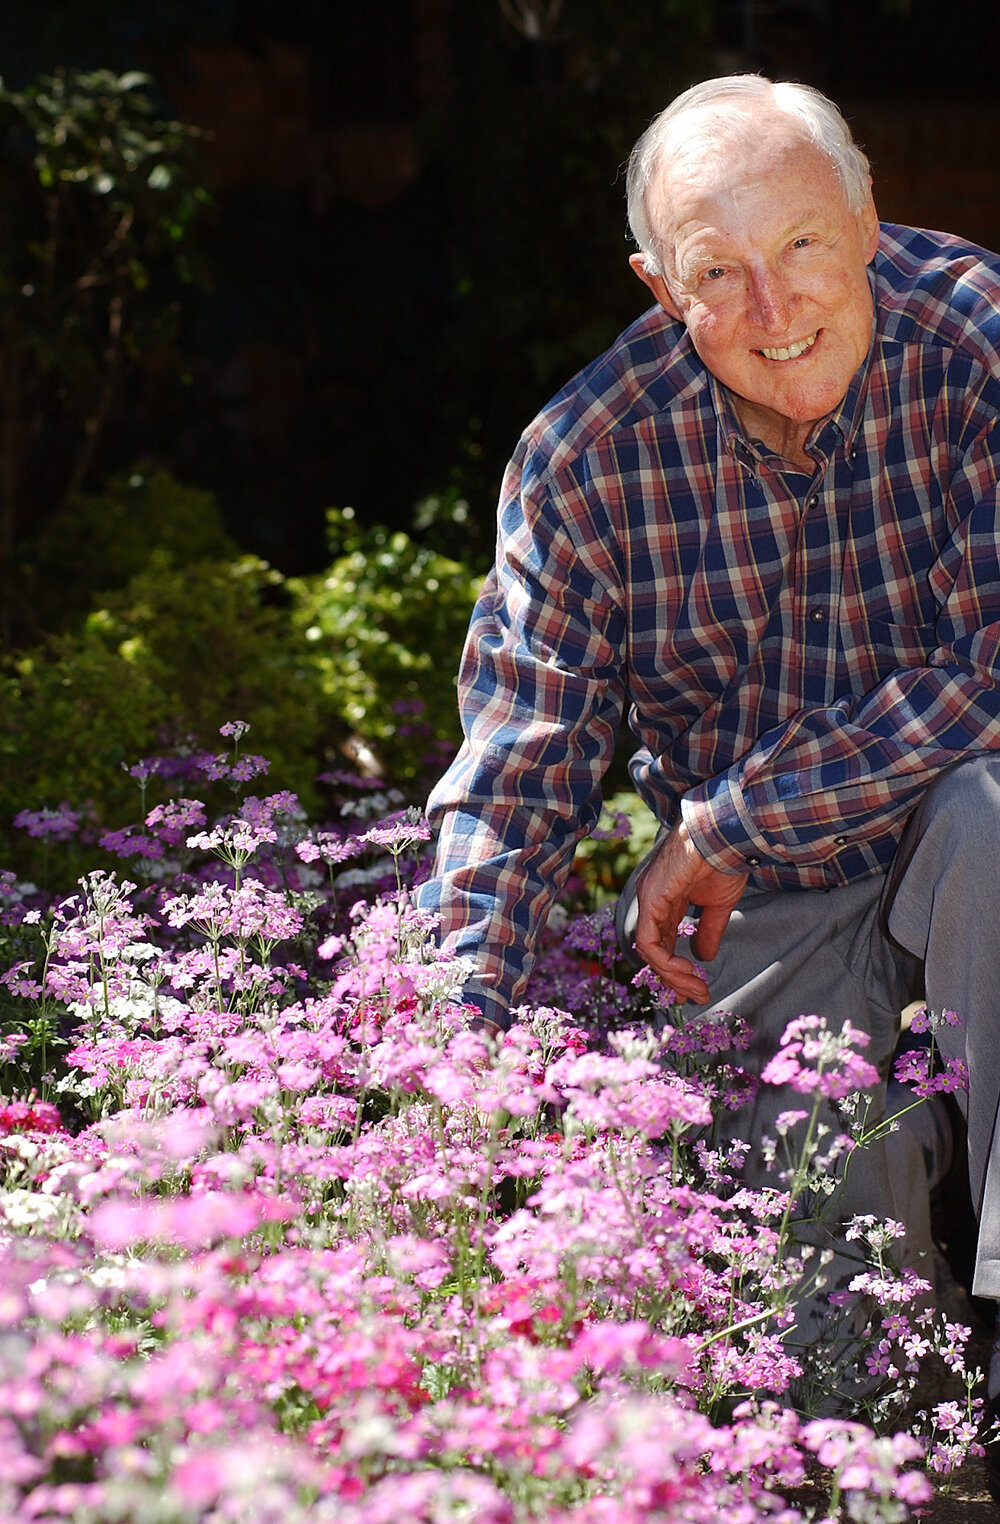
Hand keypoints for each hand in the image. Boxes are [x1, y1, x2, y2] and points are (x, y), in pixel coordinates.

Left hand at [633, 819, 747, 1002]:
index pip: (662, 942)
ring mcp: (648, 900)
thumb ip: (709, 930)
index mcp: (666, 900)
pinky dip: (664, 961)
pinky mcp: (651, 900)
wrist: (725, 836)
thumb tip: (706, 957)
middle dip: (674, 979)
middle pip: (653, 950)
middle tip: (697, 997)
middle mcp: (652, 902)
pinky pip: (648, 941)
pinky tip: (686, 971)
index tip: (694, 989)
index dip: (674, 968)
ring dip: (672, 976)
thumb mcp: (718, 905)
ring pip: (649, 950)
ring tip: (696, 989)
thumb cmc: (724, 861)